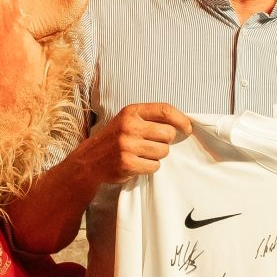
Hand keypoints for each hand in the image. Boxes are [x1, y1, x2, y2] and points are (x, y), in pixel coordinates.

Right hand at [76, 102, 191, 184]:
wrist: (89, 160)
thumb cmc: (114, 139)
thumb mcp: (127, 120)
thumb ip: (150, 118)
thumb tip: (181, 124)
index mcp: (131, 112)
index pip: (165, 110)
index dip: (181, 119)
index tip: (187, 128)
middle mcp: (129, 126)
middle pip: (168, 134)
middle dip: (166, 141)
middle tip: (154, 144)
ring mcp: (127, 145)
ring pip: (164, 152)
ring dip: (158, 155)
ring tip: (143, 154)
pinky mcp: (128, 163)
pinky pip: (155, 166)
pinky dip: (150, 167)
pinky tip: (138, 163)